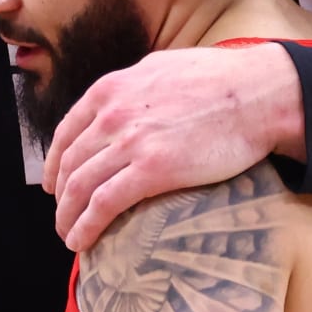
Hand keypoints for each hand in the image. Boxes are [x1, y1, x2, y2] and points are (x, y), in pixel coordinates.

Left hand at [44, 43, 305, 250]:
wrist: (256, 92)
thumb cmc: (221, 80)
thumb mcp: (162, 70)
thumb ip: (135, 91)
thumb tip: (128, 107)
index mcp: (112, 88)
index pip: (67, 131)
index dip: (55, 163)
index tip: (54, 184)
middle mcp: (113, 113)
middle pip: (71, 163)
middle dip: (61, 196)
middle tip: (63, 217)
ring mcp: (130, 142)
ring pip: (80, 187)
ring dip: (68, 217)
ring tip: (68, 236)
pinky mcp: (152, 170)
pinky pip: (104, 204)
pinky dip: (86, 226)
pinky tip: (81, 242)